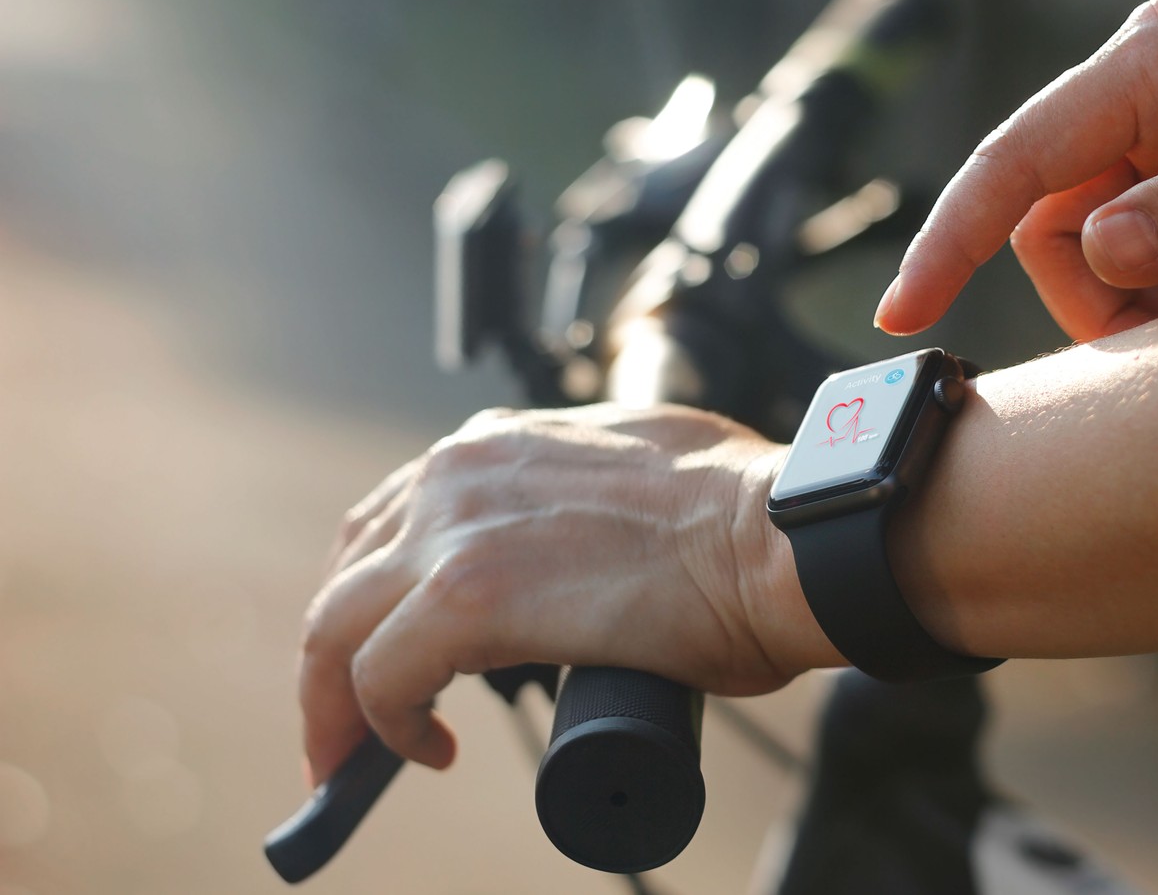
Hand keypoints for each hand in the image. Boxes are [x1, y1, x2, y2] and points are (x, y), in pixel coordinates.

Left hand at [297, 404, 821, 784]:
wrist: (781, 534)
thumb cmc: (744, 515)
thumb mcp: (640, 471)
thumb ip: (589, 498)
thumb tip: (597, 551)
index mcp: (499, 444)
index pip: (396, 517)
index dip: (379, 594)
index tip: (386, 647)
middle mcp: (459, 473)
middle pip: (349, 569)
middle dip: (339, 651)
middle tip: (353, 717)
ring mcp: (456, 531)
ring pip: (337, 626)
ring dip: (336, 701)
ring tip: (361, 755)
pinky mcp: (467, 596)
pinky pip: (378, 676)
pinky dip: (385, 726)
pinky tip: (426, 751)